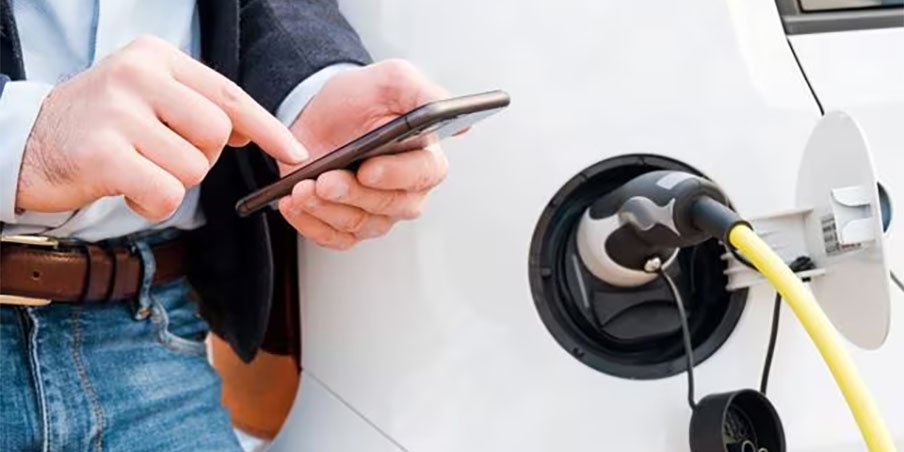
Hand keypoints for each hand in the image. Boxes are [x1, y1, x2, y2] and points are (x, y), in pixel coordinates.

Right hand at [17, 35, 306, 221]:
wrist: (29, 145)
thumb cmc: (100, 126)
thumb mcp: (148, 98)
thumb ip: (196, 107)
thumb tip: (247, 131)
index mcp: (156, 57)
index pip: (228, 94)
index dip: (267, 127)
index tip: (296, 152)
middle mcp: (137, 74)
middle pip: (215, 133)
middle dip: (200, 158)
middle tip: (161, 156)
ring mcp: (118, 111)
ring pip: (193, 168)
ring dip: (172, 182)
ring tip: (137, 169)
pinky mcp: (102, 153)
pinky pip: (166, 194)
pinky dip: (153, 205)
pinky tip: (128, 190)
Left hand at [279, 59, 450, 249]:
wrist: (319, 112)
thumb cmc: (361, 98)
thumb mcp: (394, 80)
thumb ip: (424, 93)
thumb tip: (450, 114)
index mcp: (425, 158)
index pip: (422, 175)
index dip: (395, 176)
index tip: (368, 168)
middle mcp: (406, 192)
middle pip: (388, 206)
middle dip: (352, 194)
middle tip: (325, 179)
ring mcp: (377, 213)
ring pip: (358, 225)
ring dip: (326, 209)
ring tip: (302, 188)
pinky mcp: (346, 226)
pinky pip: (333, 238)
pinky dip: (310, 224)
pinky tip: (294, 204)